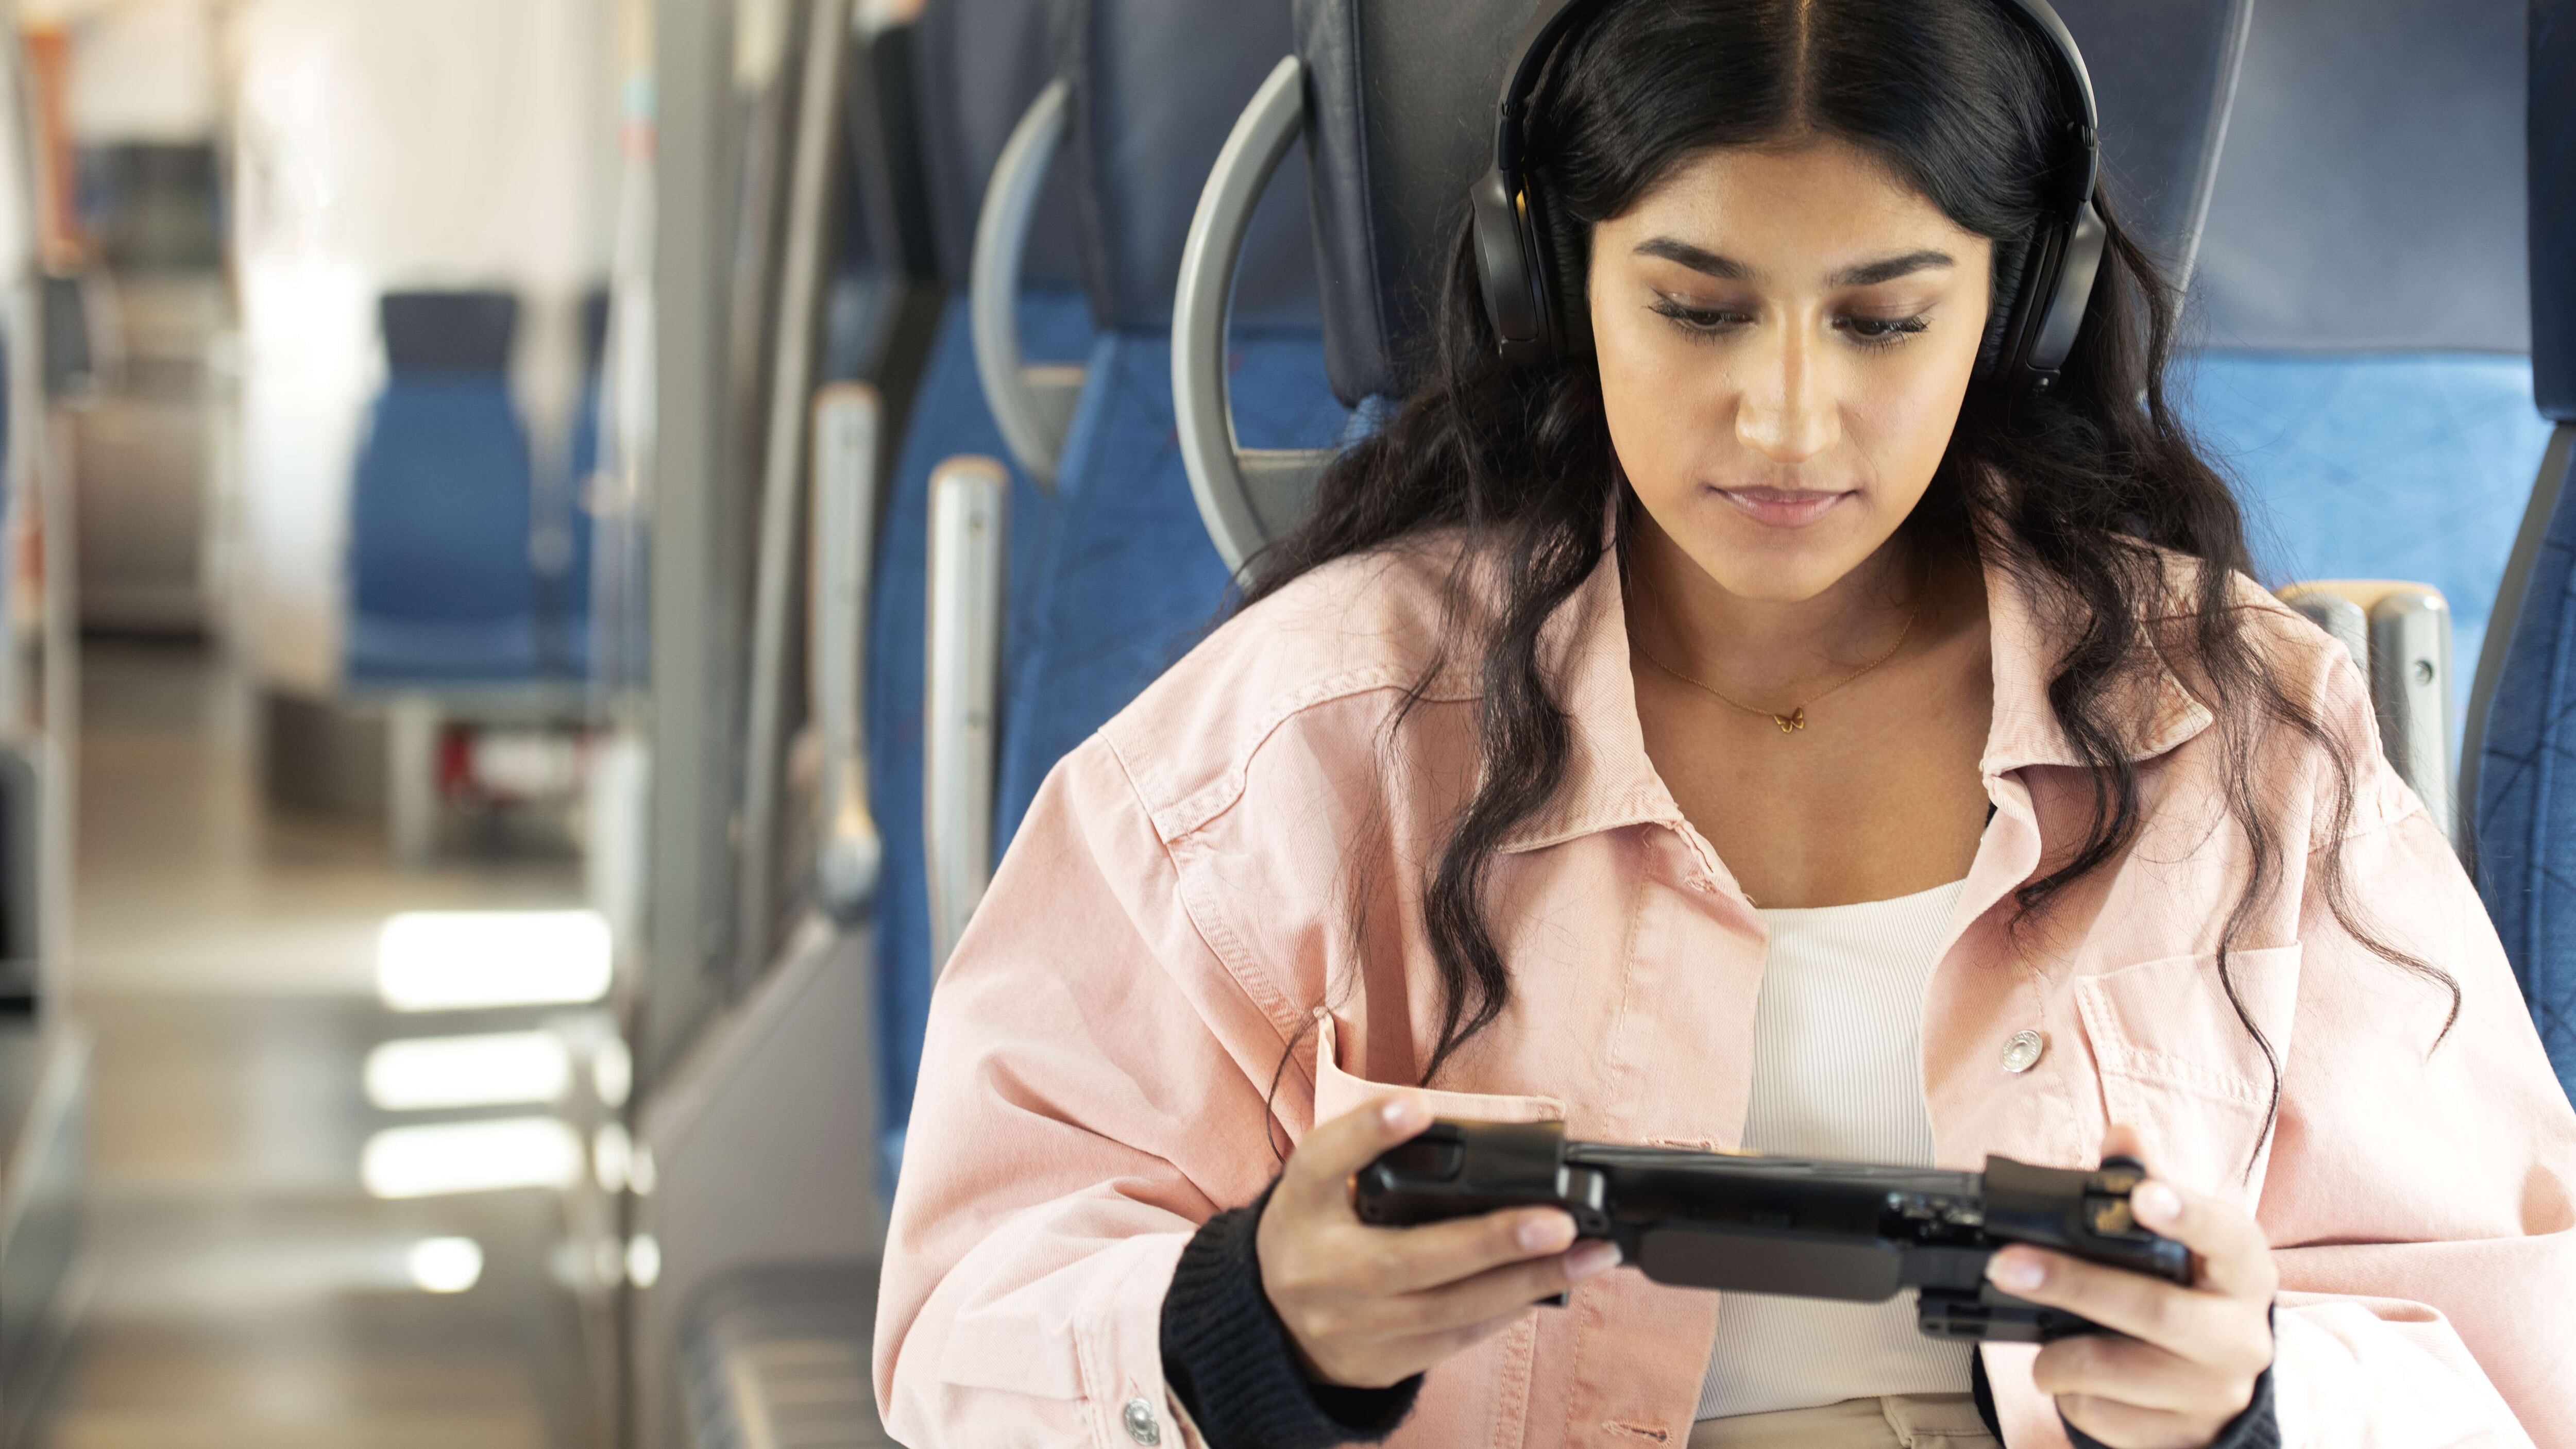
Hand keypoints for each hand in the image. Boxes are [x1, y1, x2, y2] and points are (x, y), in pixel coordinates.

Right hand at [1256, 1098, 1622, 1389]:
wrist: (1271, 1323)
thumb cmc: (1312, 1233)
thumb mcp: (1319, 1182)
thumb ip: (1366, 1147)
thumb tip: (1436, 1118)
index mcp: (1299, 1209)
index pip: (1323, 1164)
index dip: (1368, 1135)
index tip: (1414, 1107)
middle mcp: (1319, 1273)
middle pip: (1407, 1260)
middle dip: (1491, 1242)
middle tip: (1561, 1222)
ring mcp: (1351, 1328)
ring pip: (1447, 1311)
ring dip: (1525, 1282)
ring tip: (1588, 1256)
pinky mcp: (1380, 1365)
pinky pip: (1454, 1339)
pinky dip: (1506, 1311)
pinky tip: (1549, 1285)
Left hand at [1986, 1126, 2276, 1448]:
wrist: (2225, 1387)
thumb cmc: (2193, 1298)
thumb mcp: (2185, 1245)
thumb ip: (2145, 1186)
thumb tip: (2120, 1134)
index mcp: (2243, 1272)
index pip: (2224, 1236)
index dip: (2184, 1215)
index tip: (2142, 1195)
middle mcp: (2240, 1335)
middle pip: (2151, 1309)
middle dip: (2070, 1284)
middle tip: (2006, 1265)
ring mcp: (2213, 1392)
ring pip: (2112, 1370)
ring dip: (2055, 1355)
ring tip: (2040, 1344)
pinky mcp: (2183, 1437)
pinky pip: (2103, 1416)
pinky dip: (2071, 1396)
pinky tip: (2074, 1381)